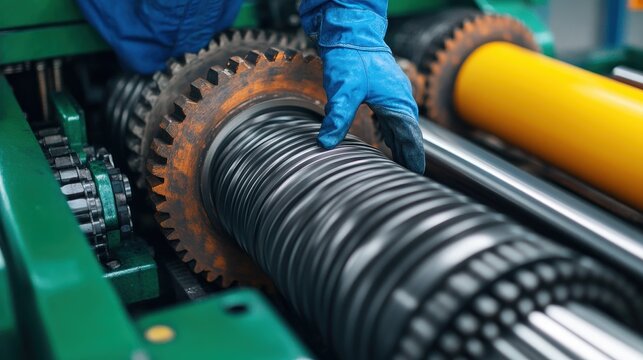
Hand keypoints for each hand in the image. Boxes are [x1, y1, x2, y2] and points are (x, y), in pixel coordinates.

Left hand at [318, 46, 424, 173]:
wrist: (352, 32)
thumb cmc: (351, 57)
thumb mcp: (343, 90)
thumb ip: (337, 117)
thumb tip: (326, 142)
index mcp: (398, 103)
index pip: (410, 138)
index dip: (413, 157)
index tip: (417, 173)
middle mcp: (401, 100)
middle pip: (408, 135)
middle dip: (408, 155)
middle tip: (408, 177)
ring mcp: (394, 95)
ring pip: (400, 126)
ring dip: (400, 144)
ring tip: (399, 164)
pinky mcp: (385, 91)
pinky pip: (393, 118)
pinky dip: (392, 132)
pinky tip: (385, 140)